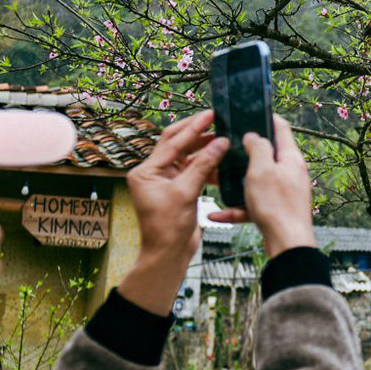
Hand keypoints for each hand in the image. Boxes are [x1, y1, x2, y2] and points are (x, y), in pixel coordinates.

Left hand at [119, 111, 226, 315]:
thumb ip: (203, 165)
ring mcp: (166, 181)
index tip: (211, 114)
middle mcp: (153, 173)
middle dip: (198, 133)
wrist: (168, 254)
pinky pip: (194, 171)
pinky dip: (208, 167)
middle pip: (177, 144)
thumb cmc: (168, 228)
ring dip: (205, 150)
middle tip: (217, 120)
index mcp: (146, 172)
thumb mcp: (186, 193)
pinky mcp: (178, 190)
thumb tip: (220, 142)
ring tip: (224, 140)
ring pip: (188, 157)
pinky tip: (222, 163)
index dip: (193, 127)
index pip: (171, 142)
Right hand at [208, 115, 315, 258]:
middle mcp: (290, 173)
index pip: (281, 128)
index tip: (249, 113)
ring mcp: (284, 193)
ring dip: (236, 182)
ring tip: (216, 178)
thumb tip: (254, 136)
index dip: (266, 117)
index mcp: (290, 158)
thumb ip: (258, 147)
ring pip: (256, 182)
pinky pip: (252, 205)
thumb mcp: (262, 169)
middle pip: (267, 155)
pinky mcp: (275, 211)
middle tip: (226, 146)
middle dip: (245, 151)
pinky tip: (216, 214)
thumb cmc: (276, 205)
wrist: (288, 244)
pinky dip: (235, 209)